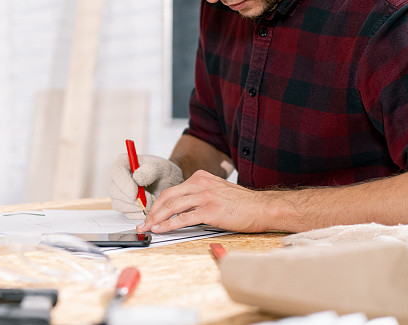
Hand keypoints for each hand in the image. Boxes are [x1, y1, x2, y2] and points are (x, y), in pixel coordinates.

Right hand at [109, 154, 183, 219]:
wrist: (168, 184)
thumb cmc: (163, 172)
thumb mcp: (161, 168)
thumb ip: (150, 170)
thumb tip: (136, 177)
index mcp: (124, 162)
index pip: (117, 172)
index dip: (124, 184)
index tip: (136, 193)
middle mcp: (118, 178)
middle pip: (115, 191)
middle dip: (133, 199)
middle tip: (150, 198)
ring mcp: (119, 193)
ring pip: (119, 204)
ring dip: (137, 207)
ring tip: (152, 200)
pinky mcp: (123, 205)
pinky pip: (127, 214)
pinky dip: (139, 213)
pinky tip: (149, 206)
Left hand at [136, 170, 269, 232]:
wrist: (262, 208)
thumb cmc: (243, 203)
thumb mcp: (218, 191)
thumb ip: (200, 195)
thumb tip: (182, 208)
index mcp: (201, 177)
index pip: (173, 190)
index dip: (159, 203)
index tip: (151, 214)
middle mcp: (201, 184)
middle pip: (168, 196)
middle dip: (153, 211)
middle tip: (144, 222)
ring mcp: (205, 196)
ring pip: (172, 206)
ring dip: (156, 218)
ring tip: (148, 227)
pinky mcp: (210, 211)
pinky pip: (183, 218)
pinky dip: (169, 224)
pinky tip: (161, 229)